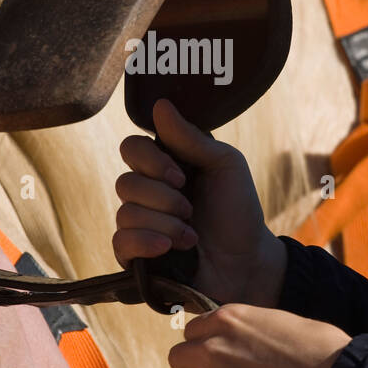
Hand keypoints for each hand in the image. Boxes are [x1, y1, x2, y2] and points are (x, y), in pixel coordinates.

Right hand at [112, 98, 286, 306]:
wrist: (248, 262)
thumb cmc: (239, 211)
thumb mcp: (225, 165)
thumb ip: (192, 138)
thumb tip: (160, 105)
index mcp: (165, 167)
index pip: (131, 148)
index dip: (149, 160)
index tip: (180, 175)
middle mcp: (147, 193)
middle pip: (125, 182)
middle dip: (163, 197)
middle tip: (191, 208)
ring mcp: (140, 226)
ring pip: (125, 213)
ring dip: (164, 223)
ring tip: (191, 236)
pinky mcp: (136, 258)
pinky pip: (119, 242)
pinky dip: (145, 242)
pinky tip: (169, 247)